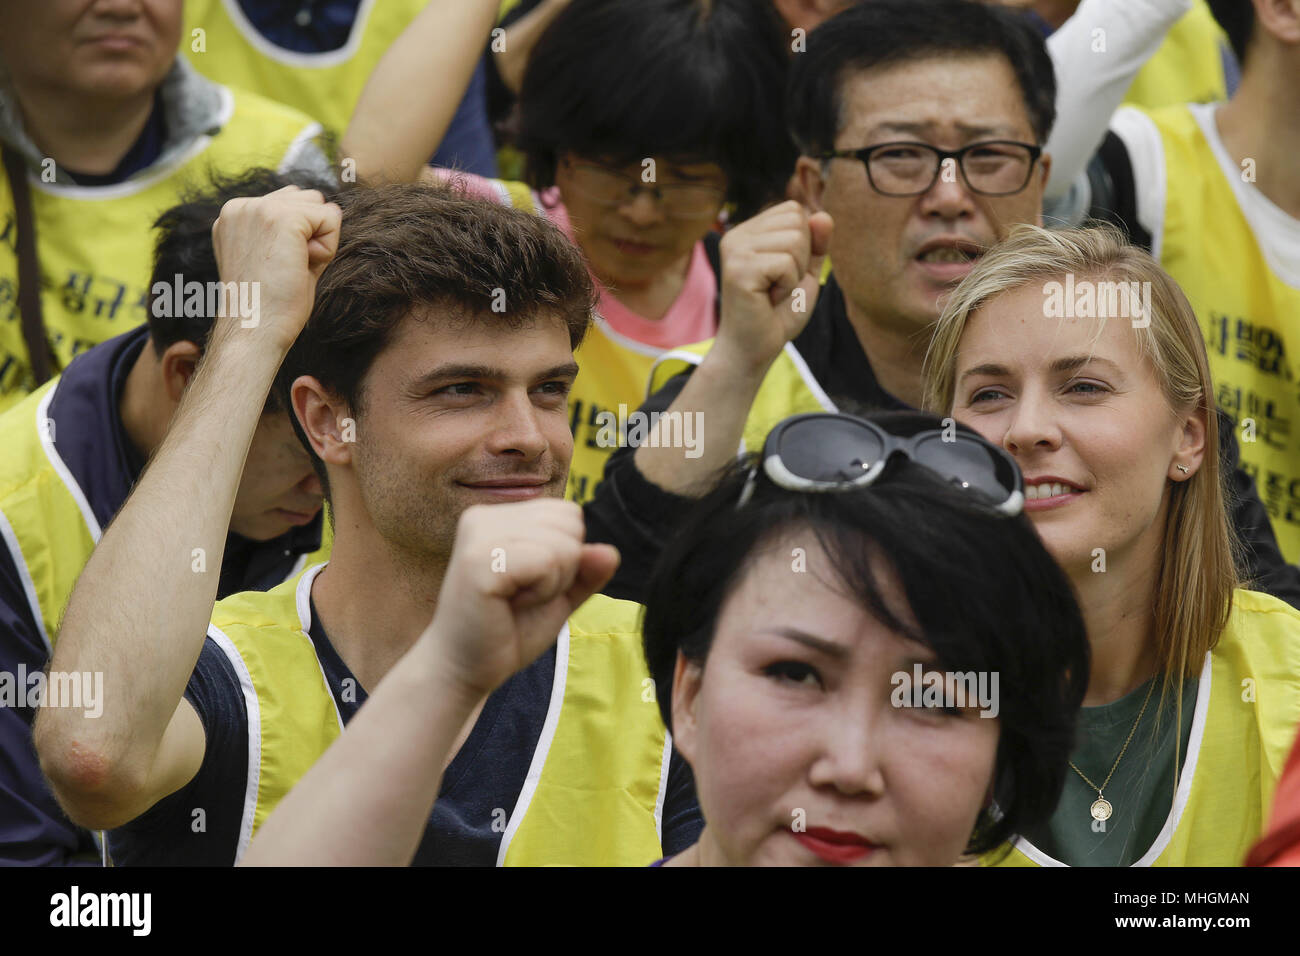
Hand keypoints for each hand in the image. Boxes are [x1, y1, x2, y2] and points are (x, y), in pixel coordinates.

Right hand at [210, 185, 341, 352]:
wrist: (254, 330)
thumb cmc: (269, 305)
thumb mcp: (275, 257)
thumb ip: (295, 231)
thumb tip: (331, 210)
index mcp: (235, 215)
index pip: (290, 203)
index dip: (299, 238)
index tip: (277, 267)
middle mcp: (241, 205)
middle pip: (308, 199)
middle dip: (311, 234)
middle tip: (288, 268)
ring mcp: (259, 208)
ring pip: (321, 207)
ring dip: (319, 240)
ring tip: (293, 268)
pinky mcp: (281, 218)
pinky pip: (331, 219)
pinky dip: (327, 248)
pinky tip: (301, 268)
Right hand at [425, 500, 619, 697]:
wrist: (464, 669)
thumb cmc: (508, 631)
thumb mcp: (558, 596)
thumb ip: (586, 572)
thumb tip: (611, 552)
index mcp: (498, 516)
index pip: (569, 513)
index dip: (565, 556)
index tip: (529, 584)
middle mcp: (484, 516)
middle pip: (570, 523)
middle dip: (562, 568)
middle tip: (522, 595)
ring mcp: (479, 535)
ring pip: (563, 543)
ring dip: (552, 583)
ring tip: (515, 599)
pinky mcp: (479, 560)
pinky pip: (547, 561)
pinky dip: (542, 591)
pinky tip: (511, 604)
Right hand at [714, 201, 832, 373]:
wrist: (754, 349)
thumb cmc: (777, 313)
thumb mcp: (805, 272)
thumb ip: (816, 243)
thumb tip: (823, 214)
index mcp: (749, 231)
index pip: (794, 210)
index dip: (804, 244)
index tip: (784, 273)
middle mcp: (737, 235)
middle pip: (797, 220)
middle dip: (801, 257)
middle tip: (779, 285)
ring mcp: (735, 250)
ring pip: (794, 240)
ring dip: (795, 273)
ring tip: (774, 292)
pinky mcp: (738, 269)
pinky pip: (786, 263)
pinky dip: (787, 286)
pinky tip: (769, 299)